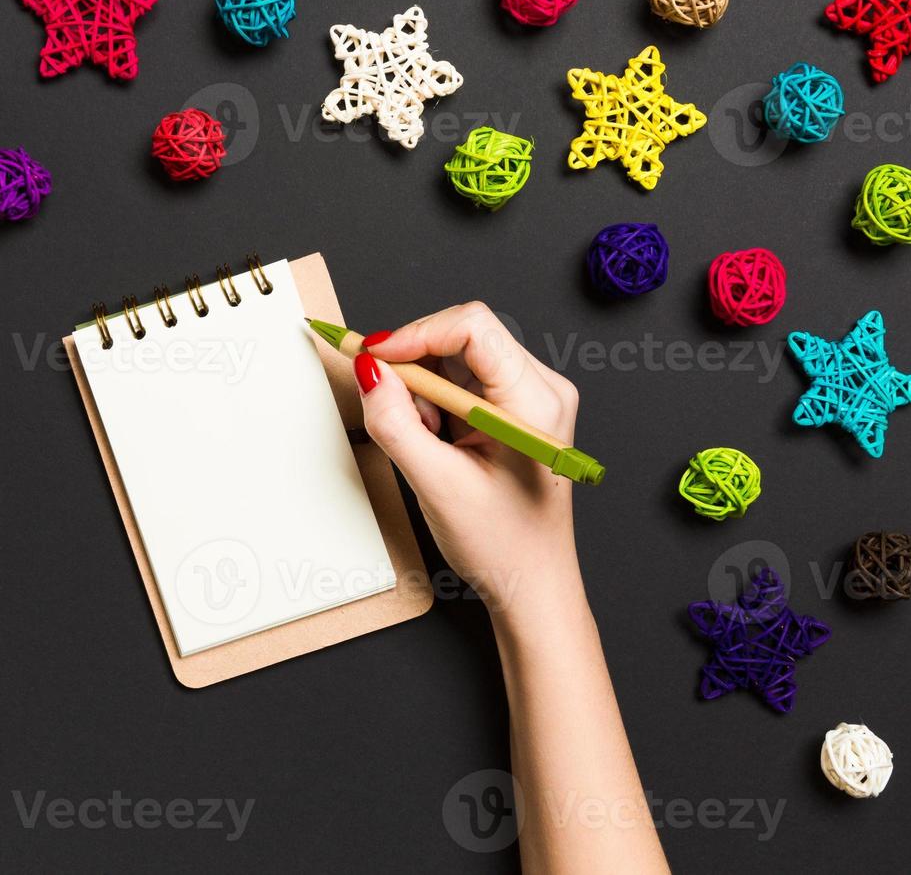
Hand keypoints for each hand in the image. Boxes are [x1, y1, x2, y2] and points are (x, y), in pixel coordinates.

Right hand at [354, 302, 581, 613]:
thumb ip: (395, 424)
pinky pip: (462, 382)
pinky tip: (438, 443)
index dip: (416, 333)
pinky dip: (434, 405)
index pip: (473, 327)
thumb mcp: (436, 485)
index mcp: (536, 401)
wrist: (531, 583)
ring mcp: (529, 398)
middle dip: (416, 370)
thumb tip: (369, 372)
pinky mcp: (513, 409)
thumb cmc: (504, 544)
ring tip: (426, 442)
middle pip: (462, 338)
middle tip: (390, 407)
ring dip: (424, 391)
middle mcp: (541, 389)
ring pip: (457, 359)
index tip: (373, 356)